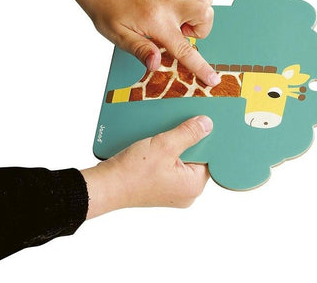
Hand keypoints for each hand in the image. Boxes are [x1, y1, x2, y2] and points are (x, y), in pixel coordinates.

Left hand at [67, 0, 219, 86]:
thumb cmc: (107, 9)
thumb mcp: (118, 36)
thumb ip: (140, 50)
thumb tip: (155, 64)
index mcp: (156, 21)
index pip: (184, 48)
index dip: (201, 67)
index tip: (212, 79)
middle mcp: (168, 1)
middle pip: (206, 17)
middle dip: (200, 29)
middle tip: (179, 30)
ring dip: (199, 11)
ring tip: (178, 15)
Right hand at [81, 115, 211, 218]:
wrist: (106, 186)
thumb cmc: (133, 172)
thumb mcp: (165, 145)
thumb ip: (188, 133)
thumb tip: (207, 124)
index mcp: (193, 186)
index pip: (209, 157)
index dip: (205, 139)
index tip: (201, 123)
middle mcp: (186, 193)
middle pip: (195, 158)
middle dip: (186, 141)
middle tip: (178, 126)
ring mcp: (172, 192)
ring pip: (180, 161)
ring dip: (173, 146)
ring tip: (163, 135)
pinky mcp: (159, 188)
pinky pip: (168, 167)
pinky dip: (163, 154)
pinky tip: (155, 144)